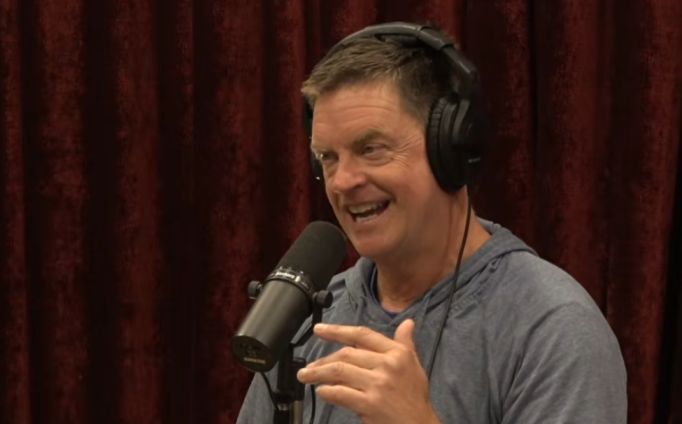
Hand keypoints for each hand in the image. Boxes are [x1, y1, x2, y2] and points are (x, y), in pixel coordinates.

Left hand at [296, 320, 440, 423]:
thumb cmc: (414, 397)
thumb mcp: (414, 366)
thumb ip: (406, 343)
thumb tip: (407, 322)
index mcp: (397, 353)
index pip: (362, 335)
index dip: (338, 330)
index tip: (319, 330)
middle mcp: (387, 365)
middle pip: (347, 354)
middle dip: (324, 359)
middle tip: (310, 366)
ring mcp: (377, 384)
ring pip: (339, 371)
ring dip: (318, 373)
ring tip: (305, 376)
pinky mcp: (369, 403)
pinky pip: (340, 393)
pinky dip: (327, 391)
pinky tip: (321, 391)